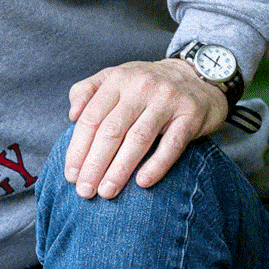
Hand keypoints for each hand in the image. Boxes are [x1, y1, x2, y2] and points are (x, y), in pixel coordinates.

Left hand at [65, 59, 227, 198]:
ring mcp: (167, 100)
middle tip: (85, 190)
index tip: (70, 175)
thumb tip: (72, 115)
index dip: (78, 149)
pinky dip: (157, 165)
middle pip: (112, 131)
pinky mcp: (191, 114)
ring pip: (138, 139)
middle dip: (94, 164)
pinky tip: (143, 183)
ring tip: (107, 192)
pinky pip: (172, 144)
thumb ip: (87, 91)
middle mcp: (141, 87)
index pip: (91, 118)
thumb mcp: (116, 78)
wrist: (198, 76)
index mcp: (117, 80)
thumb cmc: (148, 86)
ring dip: (120, 169)